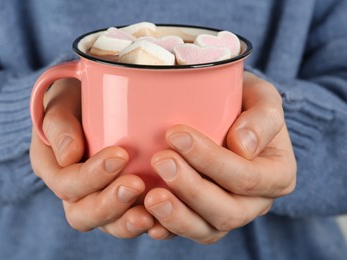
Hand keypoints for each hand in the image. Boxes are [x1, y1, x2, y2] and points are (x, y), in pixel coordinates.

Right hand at [30, 79, 153, 237]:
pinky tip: (163, 222)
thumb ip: (59, 124)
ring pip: (108, 224)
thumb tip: (68, 155)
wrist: (94, 101)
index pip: (67, 184)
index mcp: (54, 169)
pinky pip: (132, 221)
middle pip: (84, 213)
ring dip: (128, 223)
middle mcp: (74, 191)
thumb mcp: (61, 101)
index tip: (120, 154)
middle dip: (110, 204)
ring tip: (150, 216)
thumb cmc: (76, 100)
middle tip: (136, 185)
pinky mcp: (124, 202)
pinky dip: (149, 225)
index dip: (92, 176)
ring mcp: (99, 199)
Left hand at [144, 72, 296, 243]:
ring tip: (150, 197)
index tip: (176, 134)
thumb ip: (263, 118)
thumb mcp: (262, 97)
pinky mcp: (204, 220)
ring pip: (207, 230)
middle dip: (191, 189)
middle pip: (227, 211)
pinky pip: (186, 233)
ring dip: (176, 217)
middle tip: (160, 160)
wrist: (227, 116)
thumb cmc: (243, 103)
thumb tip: (243, 145)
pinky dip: (166, 229)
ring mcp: (228, 215)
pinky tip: (147, 219)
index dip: (211, 160)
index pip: (246, 177)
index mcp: (276, 176)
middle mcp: (255, 203)